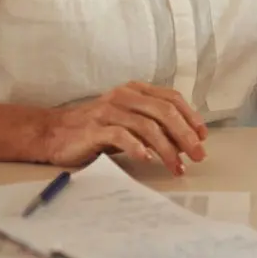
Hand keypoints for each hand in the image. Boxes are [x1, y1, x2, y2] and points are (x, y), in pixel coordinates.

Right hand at [42, 81, 208, 175]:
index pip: (172, 99)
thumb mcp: (128, 122)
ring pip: (147, 126)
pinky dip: (137, 148)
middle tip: (198, 155)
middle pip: (164, 112)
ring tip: (176, 166)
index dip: (191, 117)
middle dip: (186, 135)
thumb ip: (154, 126)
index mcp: (135, 90)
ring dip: (167, 149)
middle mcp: (124, 96)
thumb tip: (185, 142)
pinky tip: (147, 160)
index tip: (203, 136)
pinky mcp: (94, 128)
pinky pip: (121, 136)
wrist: (53, 133)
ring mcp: (109, 111)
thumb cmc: (96, 129)